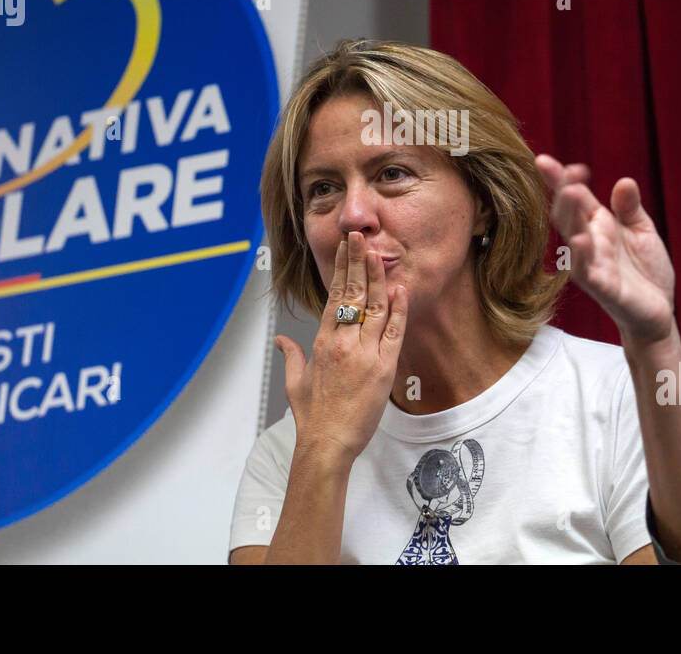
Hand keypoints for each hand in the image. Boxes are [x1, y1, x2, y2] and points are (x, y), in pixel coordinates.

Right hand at [275, 230, 408, 465]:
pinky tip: (400, 289)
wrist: (328, 443)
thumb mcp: (295, 382)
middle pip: (352, 293)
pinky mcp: (383, 368)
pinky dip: (398, 310)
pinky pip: (393, 332)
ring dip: (377, 278)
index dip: (341, 269)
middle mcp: (342, 343)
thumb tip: (280, 340)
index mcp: (322, 342)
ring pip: (373, 307)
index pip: (333, 296)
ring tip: (379, 252)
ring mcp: (364, 354)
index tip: (345, 248)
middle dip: (357, 262)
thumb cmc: (313, 416)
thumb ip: (290, 355)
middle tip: (359, 237)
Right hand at [536, 154, 675, 346]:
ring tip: (569, 192)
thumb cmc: (645, 270)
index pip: (575, 198)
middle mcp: (589, 243)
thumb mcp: (642, 230)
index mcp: (597, 225)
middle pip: (568, 214)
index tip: (544, 160)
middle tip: (564, 169)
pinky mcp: (604, 288)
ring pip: (573, 239)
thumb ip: (630, 208)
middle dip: (562, 191)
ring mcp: (593, 265)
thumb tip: (624, 181)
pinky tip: (580, 240)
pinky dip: (582, 256)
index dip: (560, 179)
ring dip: (570, 217)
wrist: (658, 311)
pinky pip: (588, 272)